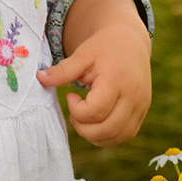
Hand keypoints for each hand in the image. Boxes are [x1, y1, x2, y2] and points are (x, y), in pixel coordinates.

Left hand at [36, 2, 151, 145]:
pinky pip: (126, 135)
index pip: (95, 111)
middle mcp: (133, 97)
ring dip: (95, 135)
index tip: (70, 96)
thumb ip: (62, 70)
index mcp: (117, 80)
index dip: (77, 110)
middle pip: (107, 129)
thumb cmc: (104, 47)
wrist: (131, 43)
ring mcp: (141, 107)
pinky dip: (108, 135)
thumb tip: (38, 78)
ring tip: (84, 117)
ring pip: (118, 137)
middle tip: (75, 113)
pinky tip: (96, 122)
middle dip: (84, 128)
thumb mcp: (82, 54)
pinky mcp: (142, 113)